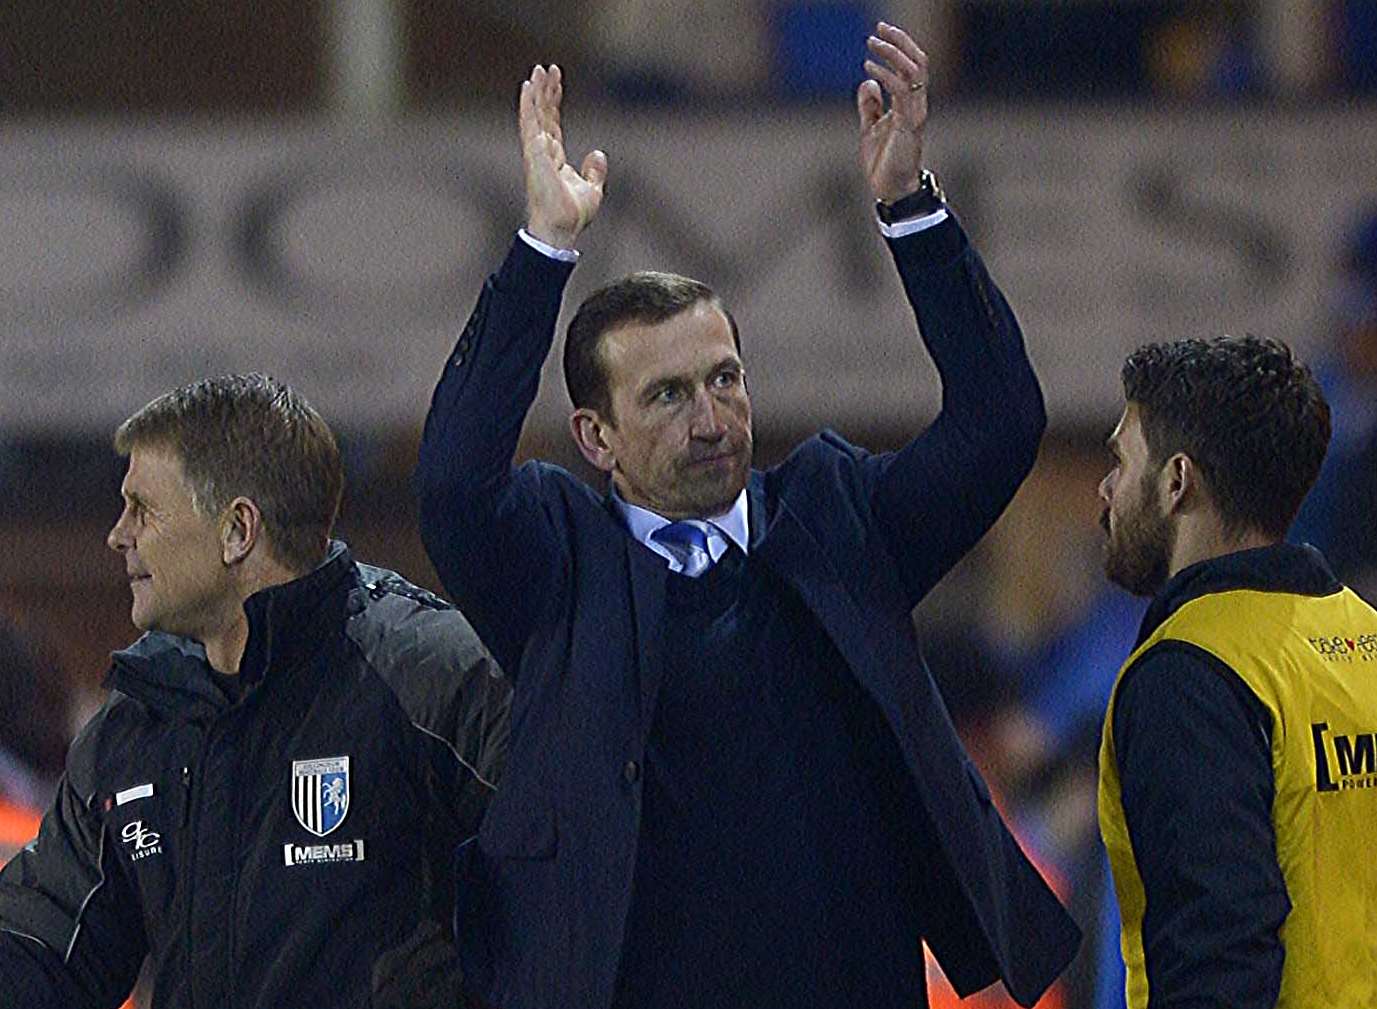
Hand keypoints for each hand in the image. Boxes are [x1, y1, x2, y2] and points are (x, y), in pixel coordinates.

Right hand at [519, 64, 606, 249]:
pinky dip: (528, 106)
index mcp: (554, 158)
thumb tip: (598, 153)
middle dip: (545, 90)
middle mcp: (542, 152)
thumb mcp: (593, 190)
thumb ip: (594, 171)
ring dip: (536, 92)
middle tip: (546, 67)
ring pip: (535, 115)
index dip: (554, 100)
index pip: (553, 122)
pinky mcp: (534, 155)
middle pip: (543, 114)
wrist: (562, 230)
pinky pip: (530, 125)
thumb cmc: (573, 215)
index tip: (557, 79)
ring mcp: (536, 153)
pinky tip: (527, 88)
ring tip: (537, 70)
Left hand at [857, 23, 927, 204]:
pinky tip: (869, 70)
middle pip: (918, 61)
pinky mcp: (909, 124)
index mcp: (909, 104)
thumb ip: (870, 106)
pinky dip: (885, 76)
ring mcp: (915, 113)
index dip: (899, 46)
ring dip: (893, 53)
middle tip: (879, 28)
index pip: (912, 66)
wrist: (890, 190)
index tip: (880, 32)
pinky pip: (901, 92)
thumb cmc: (883, 163)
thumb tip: (867, 82)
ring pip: (914, 71)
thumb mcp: (870, 129)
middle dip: (900, 41)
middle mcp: (916, 105)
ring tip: (872, 43)